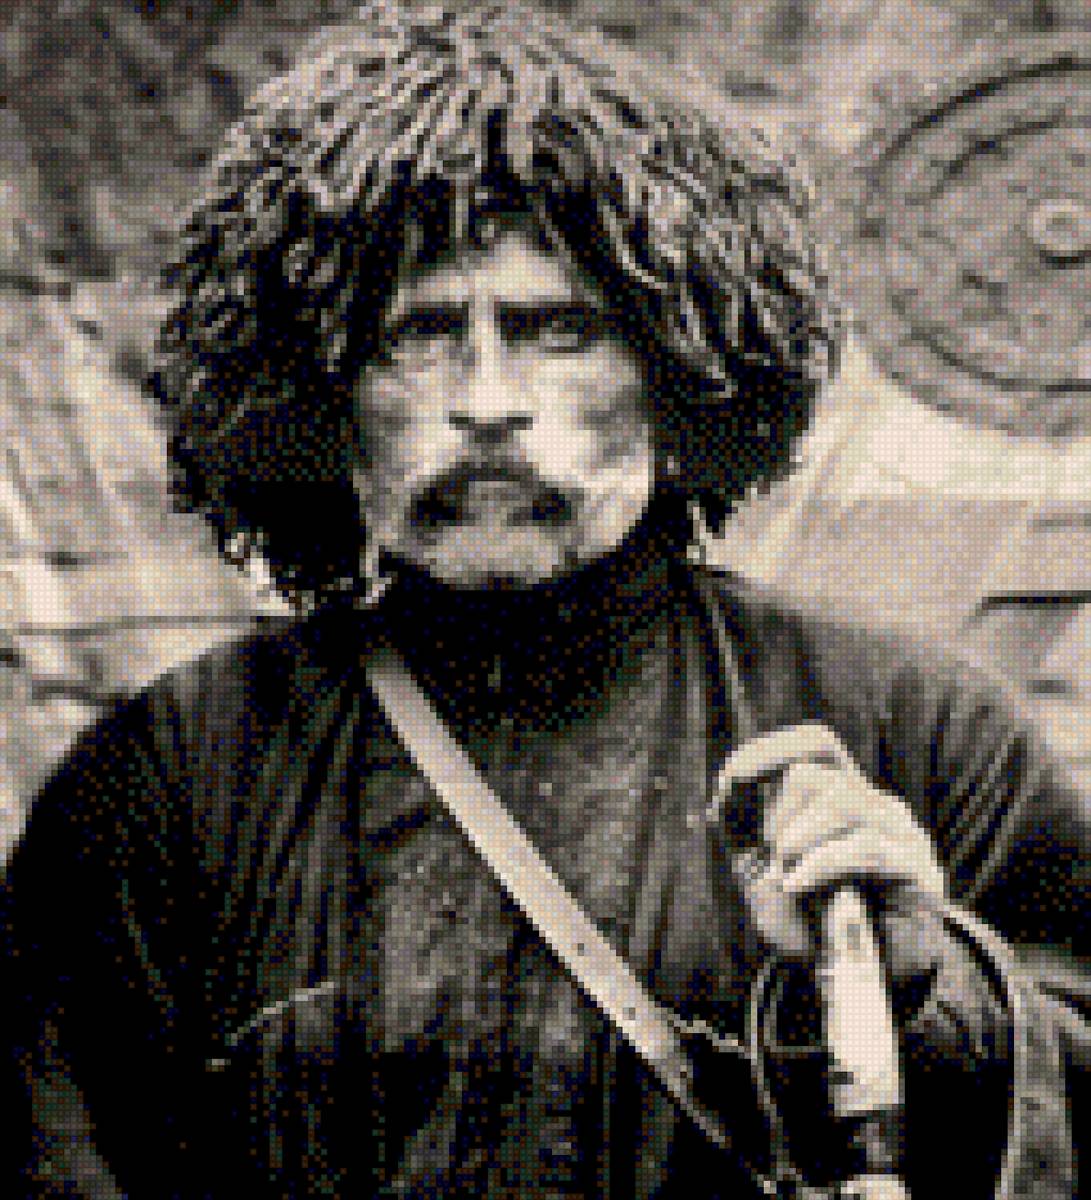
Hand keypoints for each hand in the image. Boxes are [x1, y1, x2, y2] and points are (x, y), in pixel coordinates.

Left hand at [716, 723, 947, 960]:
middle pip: (813, 773)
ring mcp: (899, 832)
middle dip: (775, 818)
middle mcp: (874, 805)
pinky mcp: (917, 867)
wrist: (864, 984)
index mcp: (841, 798)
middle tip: (774, 862)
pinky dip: (820, 862)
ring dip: (796, 839)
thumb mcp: (763, 876)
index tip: (731, 780)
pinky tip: (797, 883)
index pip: (816, 744)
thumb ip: (744, 833)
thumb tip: (724, 790)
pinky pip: (864, 845)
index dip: (770, 750)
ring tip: (790, 877)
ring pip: (839, 796)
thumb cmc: (814, 925)